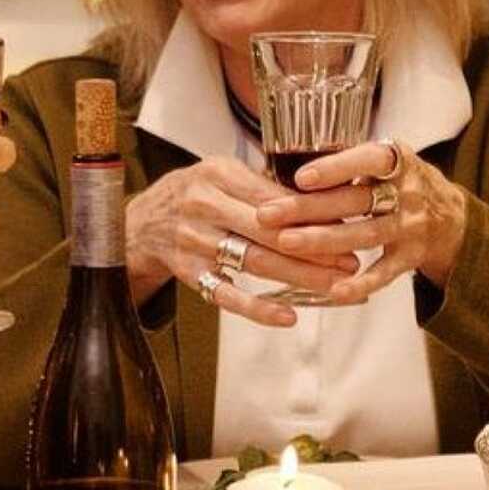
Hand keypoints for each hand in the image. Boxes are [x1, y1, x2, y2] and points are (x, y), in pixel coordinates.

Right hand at [124, 155, 355, 328]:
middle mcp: (204, 205)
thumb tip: (324, 203)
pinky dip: (257, 308)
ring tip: (334, 285)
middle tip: (351, 262)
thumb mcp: (222, 175)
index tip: (348, 226)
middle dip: (315, 249)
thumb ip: (264, 187)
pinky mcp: (189, 271)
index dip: (313, 215)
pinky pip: (226, 294)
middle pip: (269, 231)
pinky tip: (288, 316)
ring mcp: (194, 241)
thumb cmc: (194, 194)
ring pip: (254, 262)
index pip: (274, 198)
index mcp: (218, 174)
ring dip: (299, 276)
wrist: (138, 223)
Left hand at [260, 141, 471, 301]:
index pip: (369, 160)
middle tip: (267, 215)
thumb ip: (348, 163)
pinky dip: (360, 283)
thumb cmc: (400, 182)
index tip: (301, 178)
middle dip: (309, 208)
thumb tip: (283, 166)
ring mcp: (411, 226)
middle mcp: (408, 192)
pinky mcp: (411, 257)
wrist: (452, 217)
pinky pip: (385, 272)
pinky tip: (333, 290)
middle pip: (356, 201)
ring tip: (286, 243)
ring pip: (365, 235)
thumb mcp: (385, 161)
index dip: (336, 168)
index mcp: (398, 161)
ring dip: (324, 241)